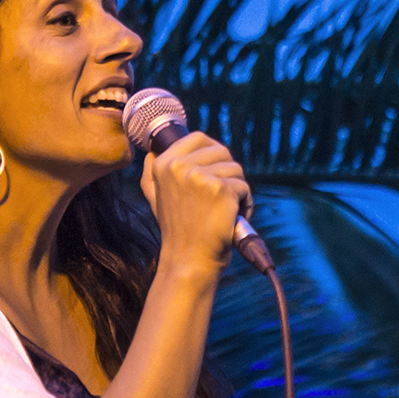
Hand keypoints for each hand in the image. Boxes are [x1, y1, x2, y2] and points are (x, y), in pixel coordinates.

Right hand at [140, 131, 250, 272]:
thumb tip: (153, 150)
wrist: (189, 259)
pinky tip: (234, 217)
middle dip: (228, 173)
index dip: (213, 152)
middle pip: (222, 151)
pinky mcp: (222, 190)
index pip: (198, 138)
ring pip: (236, 169)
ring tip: (226, 209)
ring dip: (238, 189)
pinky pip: (244, 187)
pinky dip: (246, 203)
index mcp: (164, 164)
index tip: (216, 171)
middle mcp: (180, 166)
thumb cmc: (178, 230)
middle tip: (221, 196)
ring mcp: (201, 177)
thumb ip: (153, 171)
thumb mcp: (155, 196)